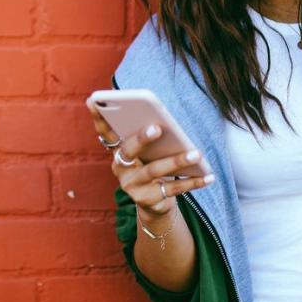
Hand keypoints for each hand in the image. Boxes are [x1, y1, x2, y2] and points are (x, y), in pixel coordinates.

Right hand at [87, 104, 214, 215]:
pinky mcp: (148, 200)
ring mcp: (132, 186)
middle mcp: (119, 168)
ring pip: (154, 170)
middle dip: (142, 139)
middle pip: (129, 151)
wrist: (155, 202)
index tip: (93, 99)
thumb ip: (149, 137)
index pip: (105, 132)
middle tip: (156, 127)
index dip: (98, 116)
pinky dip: (193, 182)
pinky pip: (172, 189)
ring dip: (176, 161)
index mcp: (117, 151)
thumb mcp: (148, 151)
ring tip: (196, 153)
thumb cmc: (152, 165)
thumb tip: (164, 123)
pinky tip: (208, 176)